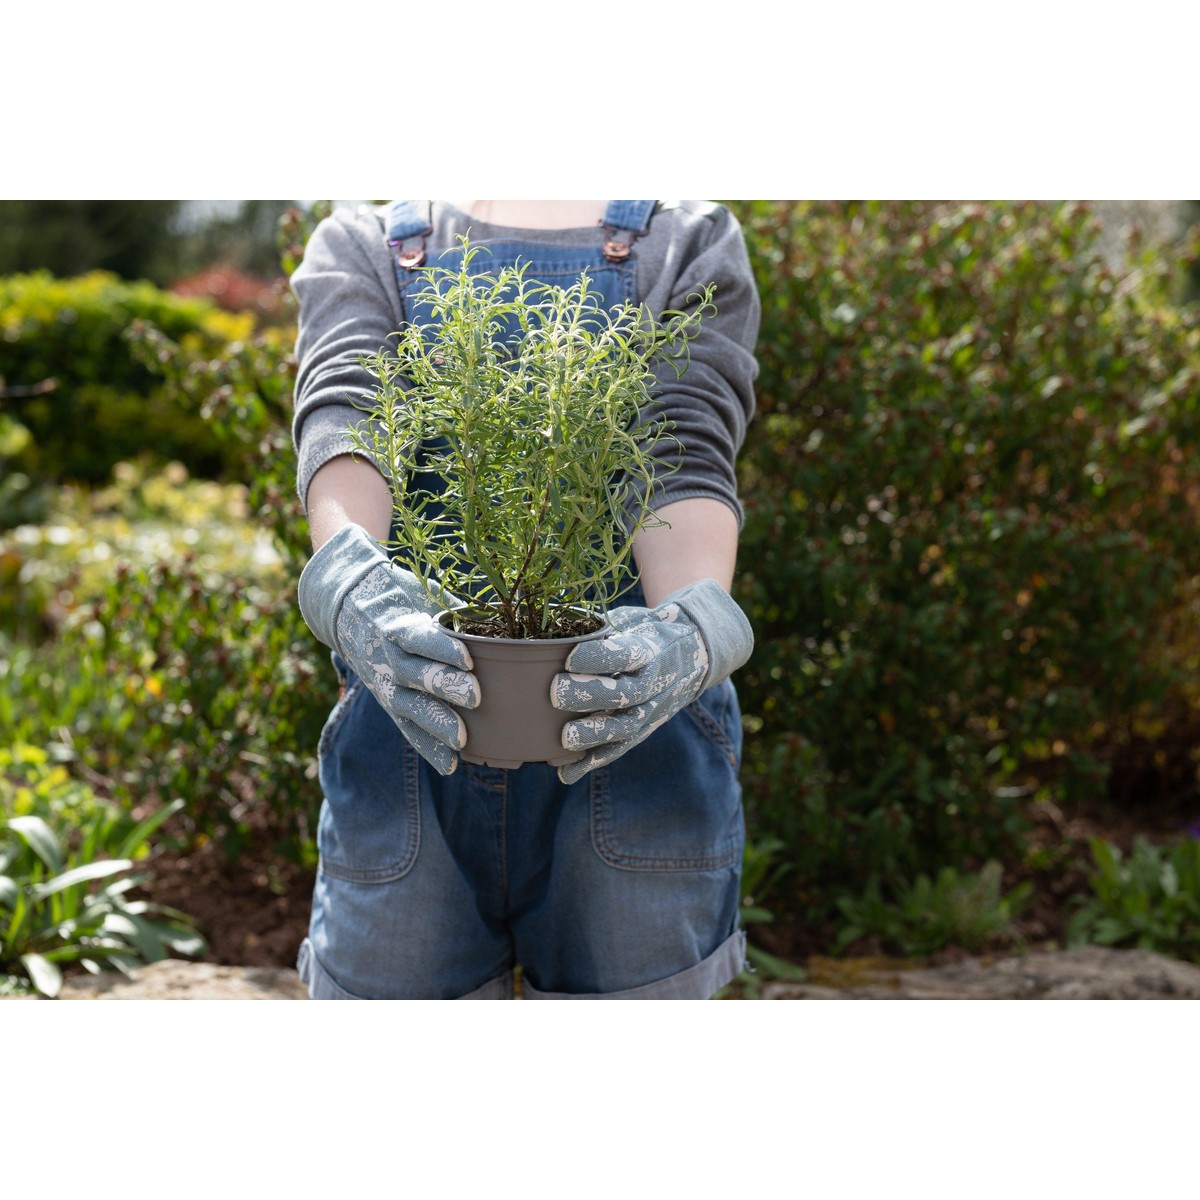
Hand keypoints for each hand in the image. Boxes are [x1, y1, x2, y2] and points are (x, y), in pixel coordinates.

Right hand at [298, 523, 479, 774]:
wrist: (350, 611)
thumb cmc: (403, 598)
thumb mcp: (423, 593)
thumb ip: (458, 609)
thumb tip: (512, 610)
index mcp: (396, 624)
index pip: (417, 637)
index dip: (441, 648)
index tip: (469, 658)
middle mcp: (387, 656)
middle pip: (413, 674)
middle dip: (443, 687)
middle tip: (476, 696)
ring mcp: (386, 684)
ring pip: (408, 706)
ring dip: (435, 723)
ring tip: (462, 739)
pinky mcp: (389, 705)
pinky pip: (407, 728)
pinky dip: (427, 747)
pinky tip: (450, 765)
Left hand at [551, 578, 753, 784]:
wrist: (695, 651)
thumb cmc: (648, 630)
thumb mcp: (632, 618)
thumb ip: (599, 624)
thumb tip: (552, 620)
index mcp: (651, 649)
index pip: (626, 654)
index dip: (598, 658)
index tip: (569, 658)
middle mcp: (654, 682)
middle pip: (626, 694)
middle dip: (590, 695)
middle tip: (555, 692)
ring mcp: (651, 710)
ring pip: (625, 728)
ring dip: (594, 735)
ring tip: (564, 739)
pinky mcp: (643, 730)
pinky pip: (619, 750)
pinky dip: (592, 764)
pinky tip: (565, 774)